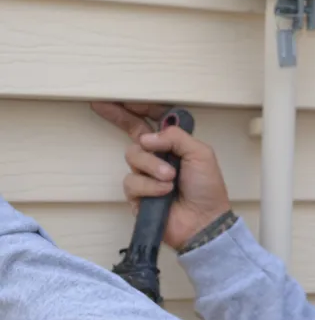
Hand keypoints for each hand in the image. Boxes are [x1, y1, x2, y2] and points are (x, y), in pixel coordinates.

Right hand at [90, 102, 231, 250]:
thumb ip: (176, 137)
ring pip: (133, 156)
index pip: (154, 121)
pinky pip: (132, 181)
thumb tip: (146, 137)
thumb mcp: (200, 153)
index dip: (140, 109)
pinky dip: (150, 186)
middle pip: (133, 131)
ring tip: (170, 178)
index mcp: (174, 144)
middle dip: (118, 116)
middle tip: (101, 105)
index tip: (125, 99)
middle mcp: (158, 156)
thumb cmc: (207, 188)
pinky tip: (165, 193)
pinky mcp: (137, 194)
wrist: (204, 220)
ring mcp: (146, 174)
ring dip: (152, 166)